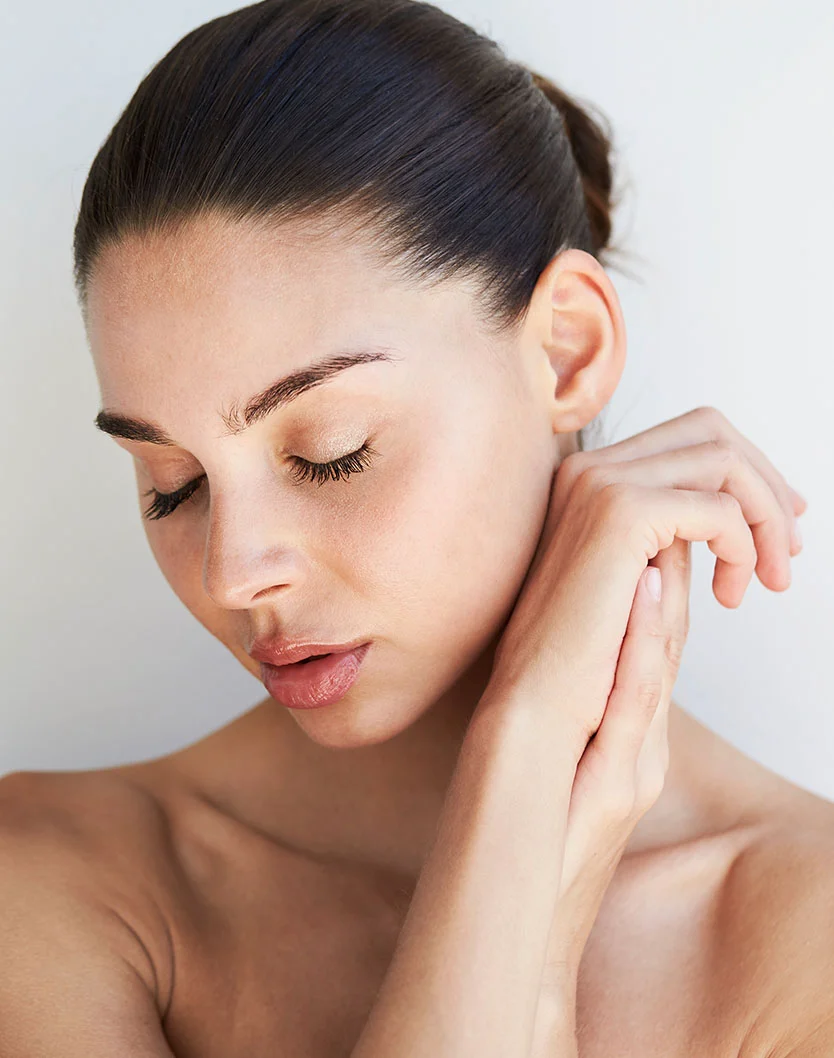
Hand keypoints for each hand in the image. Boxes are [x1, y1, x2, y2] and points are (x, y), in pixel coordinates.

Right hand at [475, 406, 804, 1020]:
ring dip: (764, 509)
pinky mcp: (617, 518)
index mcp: (586, 500)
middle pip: (709, 429)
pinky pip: (714, 500)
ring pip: (719, 451)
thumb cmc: (584, 695)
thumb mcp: (643, 620)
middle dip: (765, 480)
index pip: (684, 444)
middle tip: (789, 548)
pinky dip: (745, 538)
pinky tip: (738, 591)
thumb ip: (670, 573)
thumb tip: (714, 538)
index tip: (780, 534)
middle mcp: (586, 480)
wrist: (537, 734)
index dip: (745, 479)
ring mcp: (596, 490)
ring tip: (768, 576)